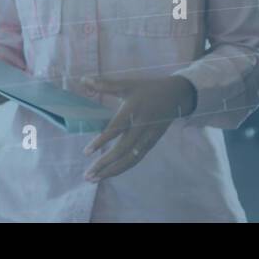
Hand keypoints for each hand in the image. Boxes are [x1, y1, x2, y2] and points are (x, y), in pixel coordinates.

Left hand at [80, 76, 195, 181]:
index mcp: (133, 110)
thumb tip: (83, 80)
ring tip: (95, 178)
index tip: (86, 152)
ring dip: (112, 171)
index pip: (115, 129)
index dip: (101, 141)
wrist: (175, 96)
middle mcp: (141, 126)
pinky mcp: (152, 143)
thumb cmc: (147, 89)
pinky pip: (136, 159)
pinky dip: (123, 168)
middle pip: (122, 150)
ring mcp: (148, 137)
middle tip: (88, 175)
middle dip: (104, 164)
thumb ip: (104, 84)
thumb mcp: (127, 84)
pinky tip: (110, 173)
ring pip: (130, 159)